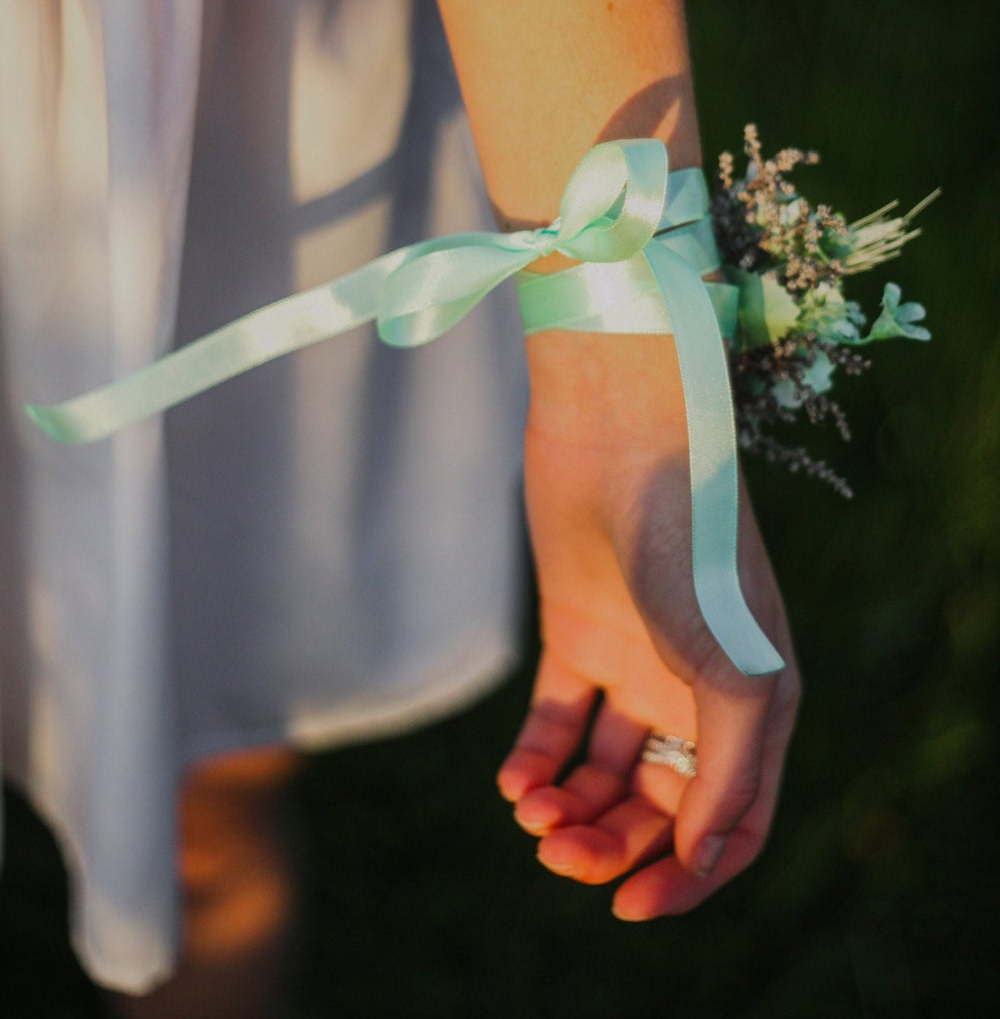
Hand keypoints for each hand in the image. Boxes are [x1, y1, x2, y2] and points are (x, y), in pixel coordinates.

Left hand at [496, 333, 799, 918]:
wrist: (620, 433)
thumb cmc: (690, 540)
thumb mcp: (734, 660)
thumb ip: (731, 764)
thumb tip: (704, 856)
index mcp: (757, 704)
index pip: (732, 825)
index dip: (688, 878)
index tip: (629, 907)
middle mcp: (698, 691)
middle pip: (658, 808)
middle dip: (611, 845)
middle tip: (557, 852)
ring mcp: (636, 662)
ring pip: (605, 774)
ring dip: (570, 808)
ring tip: (532, 812)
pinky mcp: (576, 633)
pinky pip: (557, 722)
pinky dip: (536, 759)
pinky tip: (516, 778)